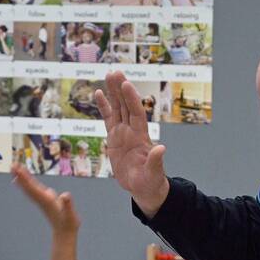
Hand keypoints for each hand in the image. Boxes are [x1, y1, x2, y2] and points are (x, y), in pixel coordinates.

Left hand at [11, 164, 80, 235]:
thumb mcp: (70, 214)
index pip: (33, 188)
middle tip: (12, 165)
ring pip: (29, 187)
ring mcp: (42, 200)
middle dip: (20, 176)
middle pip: (28, 186)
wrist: (64, 232)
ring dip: (21, 178)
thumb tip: (65, 196)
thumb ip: (68, 204)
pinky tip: (24, 178)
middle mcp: (42, 199)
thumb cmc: (68, 223)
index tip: (18, 170)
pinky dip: (27, 182)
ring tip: (14, 168)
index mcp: (46, 200)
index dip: (25, 178)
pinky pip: (33, 189)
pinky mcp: (45, 200)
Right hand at [94, 71, 169, 213]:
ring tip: (109, 75)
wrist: (143, 187)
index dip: (131, 99)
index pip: (136, 113)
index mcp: (141, 137)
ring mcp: (123, 132)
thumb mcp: (154, 173)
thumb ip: (155, 161)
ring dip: (113, 92)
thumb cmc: (150, 181)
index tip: (126, 84)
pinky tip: (99, 93)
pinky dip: (104, 106)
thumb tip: (161, 148)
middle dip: (121, 89)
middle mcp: (132, 130)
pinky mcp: (114, 137)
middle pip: (126, 105)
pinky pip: (108, 118)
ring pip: (117, 108)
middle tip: (115, 72)